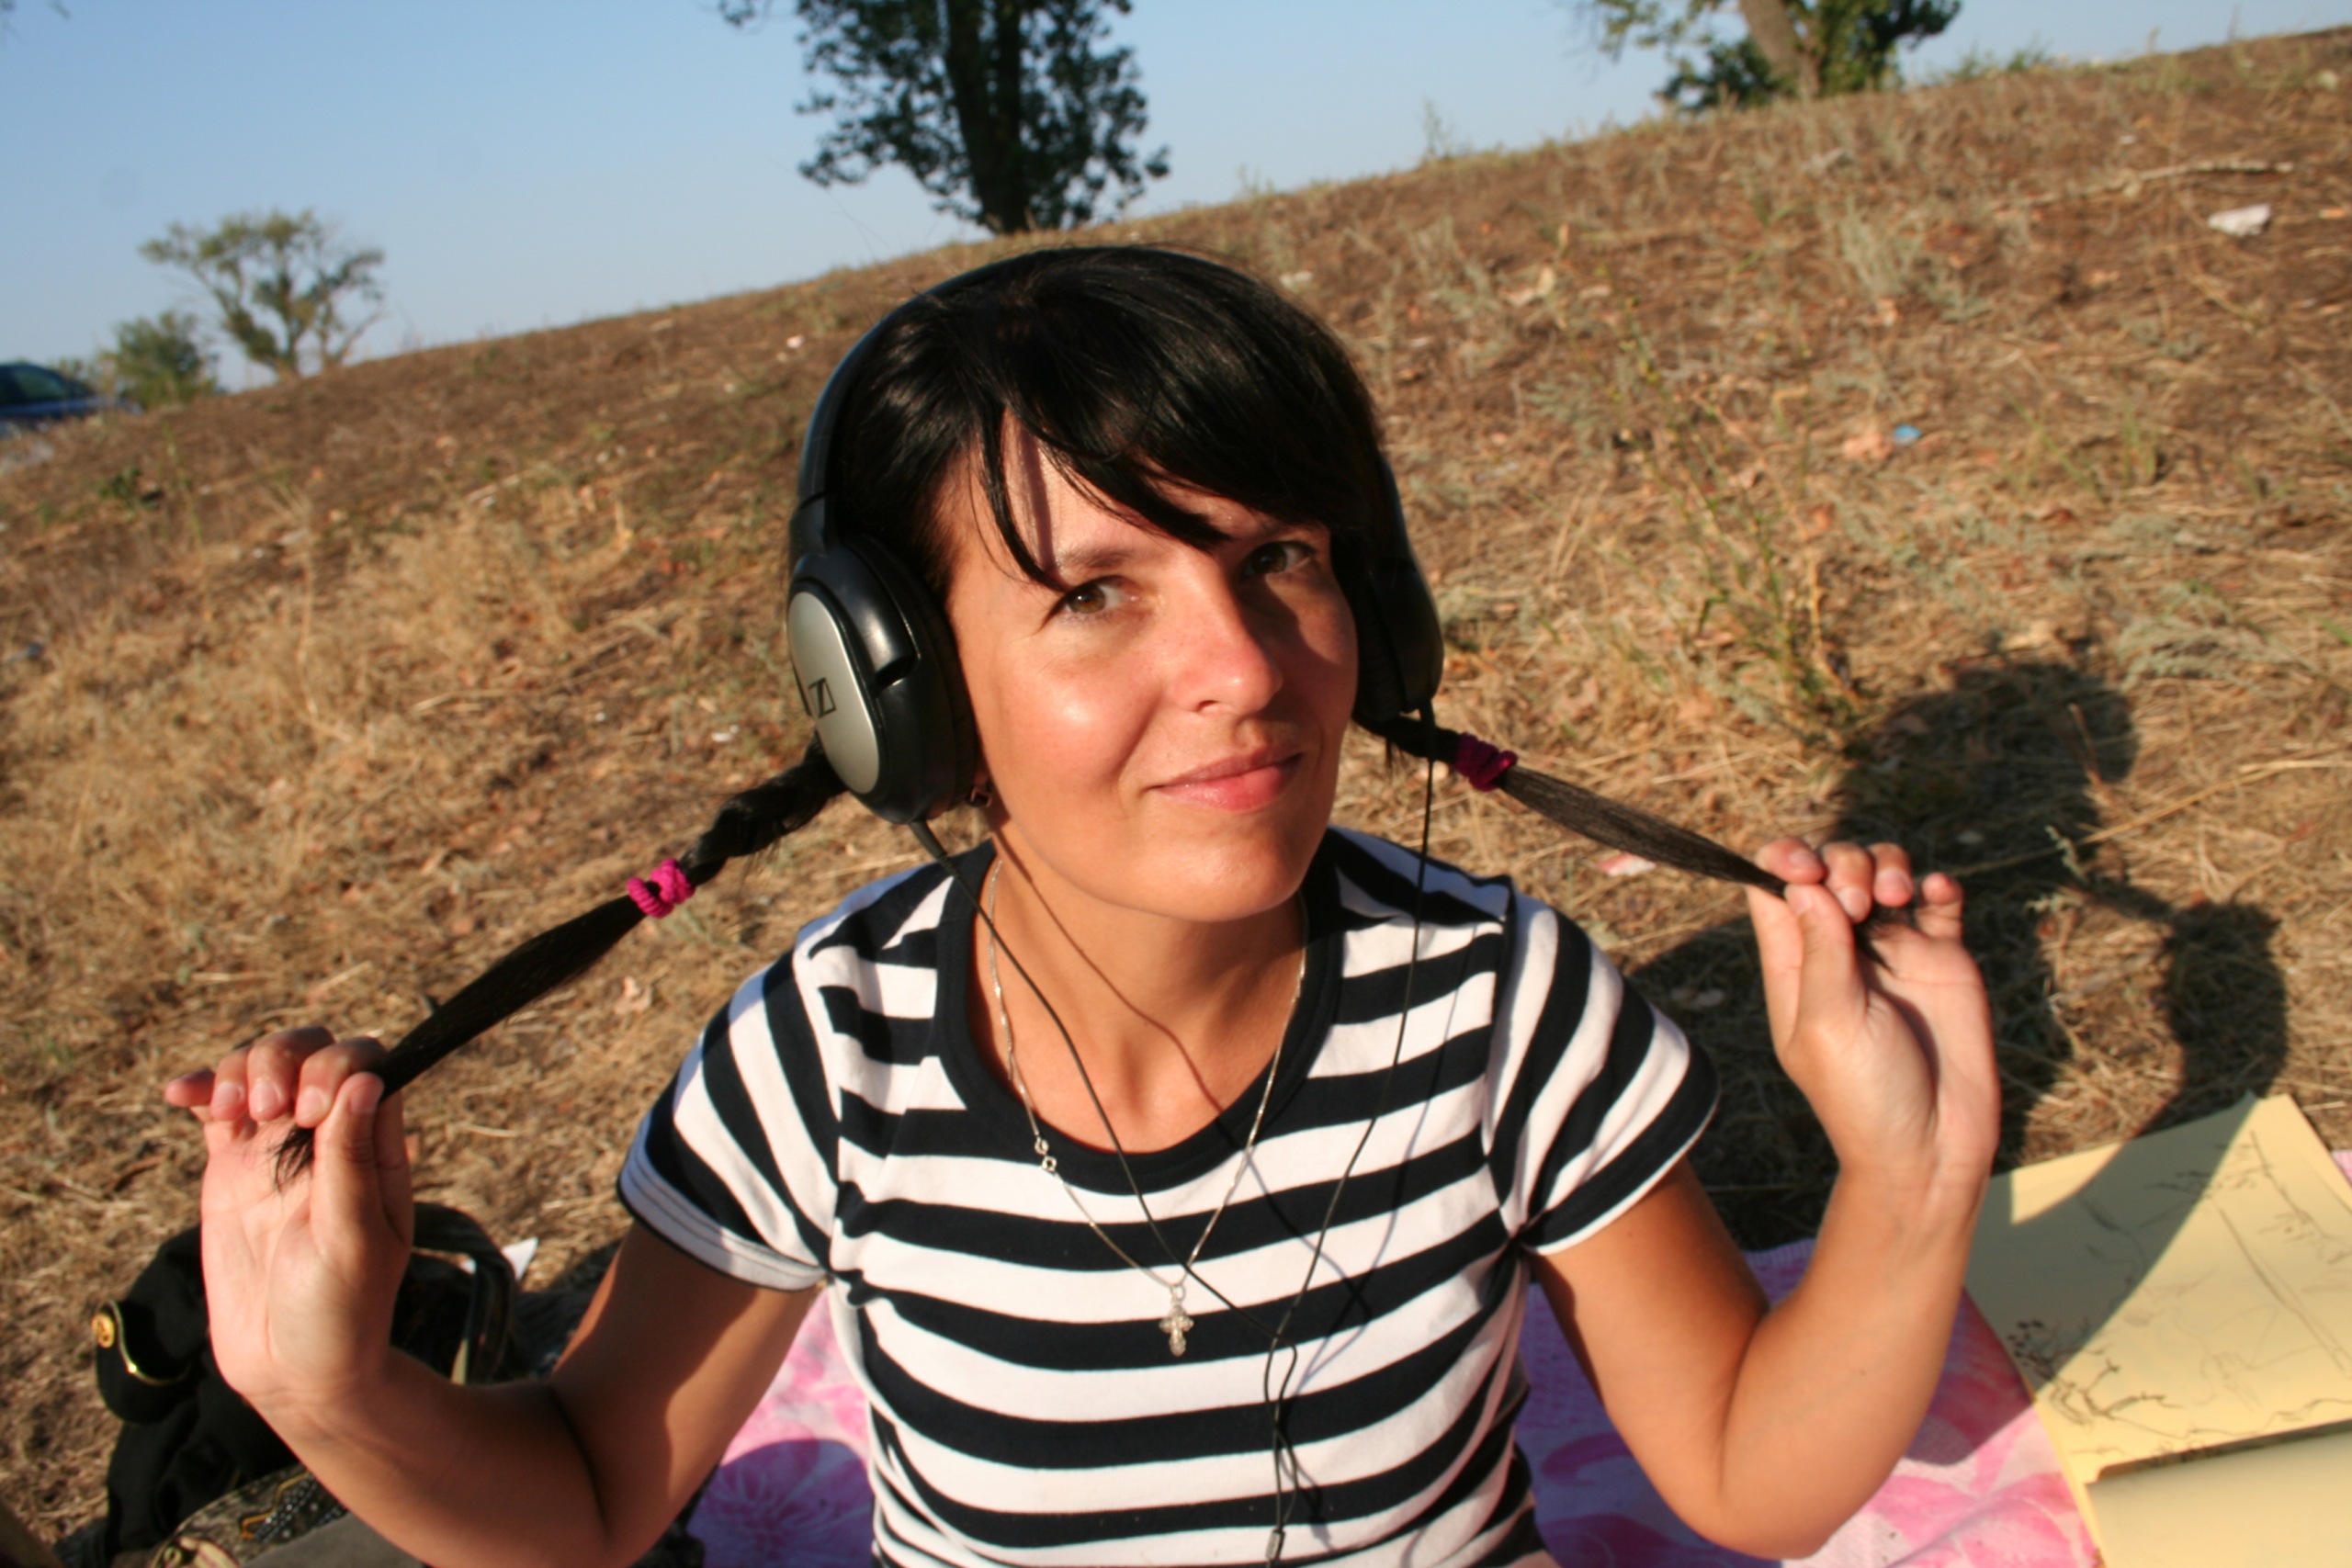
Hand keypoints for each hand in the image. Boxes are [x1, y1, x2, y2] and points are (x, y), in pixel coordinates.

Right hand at [163, 1028, 412, 1424]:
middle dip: (284, 1060)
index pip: (365, 1066)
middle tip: (271, 1112)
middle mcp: (330, 1138)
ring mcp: (278, 1150)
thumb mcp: (355, 1237)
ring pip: (262, 1070)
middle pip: (310, 1054)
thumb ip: (352, 1159)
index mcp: (375, 1146)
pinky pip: (216, 1108)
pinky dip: (200, 1088)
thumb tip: (365, 1079)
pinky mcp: (232, 1169)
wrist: (292, 1367)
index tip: (310, 1112)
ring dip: (242, 1069)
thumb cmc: (342, 1309)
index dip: (335, 1067)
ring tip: (235, 1111)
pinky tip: (182, 1094)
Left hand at [1745, 841, 1996, 1201]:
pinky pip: (1938, 902)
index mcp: (1795, 965)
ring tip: (1896, 895)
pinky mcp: (1943, 959)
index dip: (1785, 861)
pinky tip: (1935, 892)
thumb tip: (1802, 883)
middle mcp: (1840, 951)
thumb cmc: (1864, 1097)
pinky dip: (1937, 884)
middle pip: (1829, 869)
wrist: (1933, 1146)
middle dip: (1842, 863)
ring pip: (1881, 873)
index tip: (1805, 866)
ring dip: (1886, 865)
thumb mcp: (1827, 1024)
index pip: (1774, 888)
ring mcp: (1893, 952)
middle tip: (1859, 903)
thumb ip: (1819, 952)